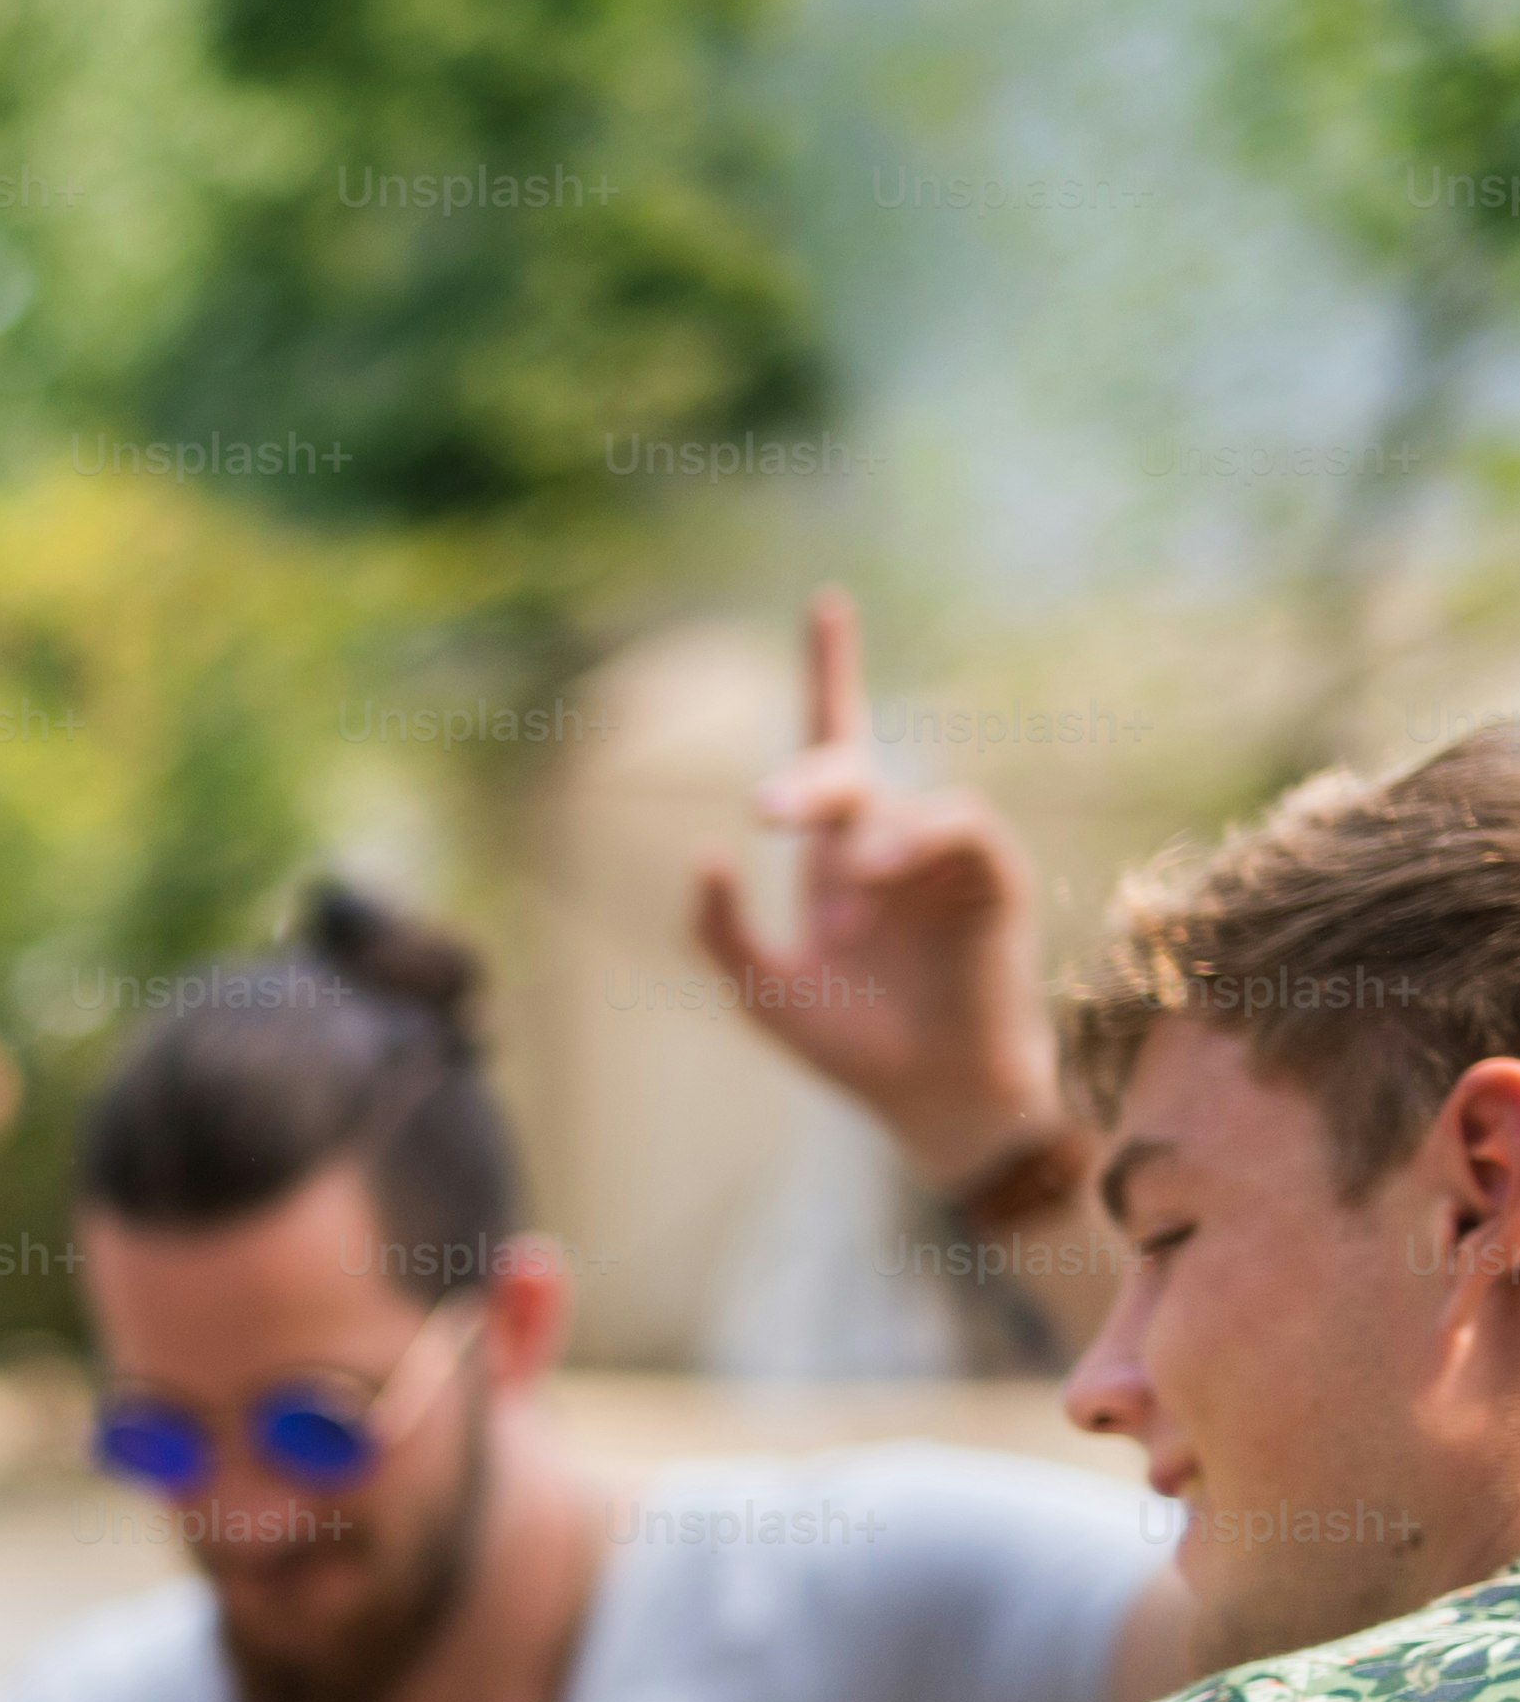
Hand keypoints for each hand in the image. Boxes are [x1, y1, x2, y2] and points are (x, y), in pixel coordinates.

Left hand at [686, 589, 1058, 1186]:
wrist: (929, 1097)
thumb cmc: (851, 1043)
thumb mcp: (761, 990)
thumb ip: (720, 930)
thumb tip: (707, 853)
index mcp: (839, 854)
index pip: (835, 744)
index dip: (831, 672)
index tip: (826, 603)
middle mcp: (892, 842)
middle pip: (847, 771)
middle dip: (808, 783)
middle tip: (767, 810)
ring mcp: (944, 857)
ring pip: (899, 808)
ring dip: (860, 854)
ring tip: (841, 921)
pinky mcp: (993, 877)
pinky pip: (960, 826)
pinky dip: (913, 844)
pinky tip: (879, 882)